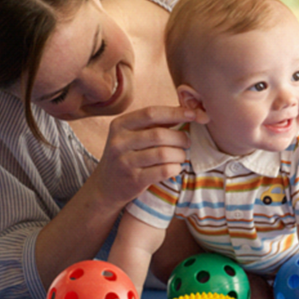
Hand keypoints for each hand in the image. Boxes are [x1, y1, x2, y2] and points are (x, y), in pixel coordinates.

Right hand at [90, 106, 208, 207]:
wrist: (106, 186)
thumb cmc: (128, 155)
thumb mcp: (132, 135)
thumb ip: (155, 123)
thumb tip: (189, 111)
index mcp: (120, 125)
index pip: (151, 113)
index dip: (175, 112)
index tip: (192, 114)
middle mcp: (119, 142)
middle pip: (159, 134)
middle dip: (180, 137)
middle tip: (187, 142)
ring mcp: (125, 162)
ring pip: (163, 154)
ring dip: (179, 154)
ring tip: (181, 156)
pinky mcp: (134, 180)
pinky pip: (163, 171)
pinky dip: (175, 168)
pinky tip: (176, 167)